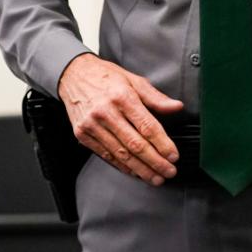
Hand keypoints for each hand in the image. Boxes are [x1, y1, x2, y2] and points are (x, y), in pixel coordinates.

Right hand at [57, 53, 183, 184]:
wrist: (74, 75)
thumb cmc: (107, 77)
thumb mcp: (135, 80)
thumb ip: (156, 97)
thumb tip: (177, 107)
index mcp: (122, 97)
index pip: (147, 126)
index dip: (163, 144)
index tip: (174, 156)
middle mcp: (106, 113)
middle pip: (135, 144)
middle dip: (155, 162)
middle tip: (169, 171)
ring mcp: (92, 125)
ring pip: (120, 154)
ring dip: (140, 169)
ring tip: (155, 177)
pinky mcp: (82, 134)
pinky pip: (105, 155)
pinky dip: (122, 166)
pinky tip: (135, 171)